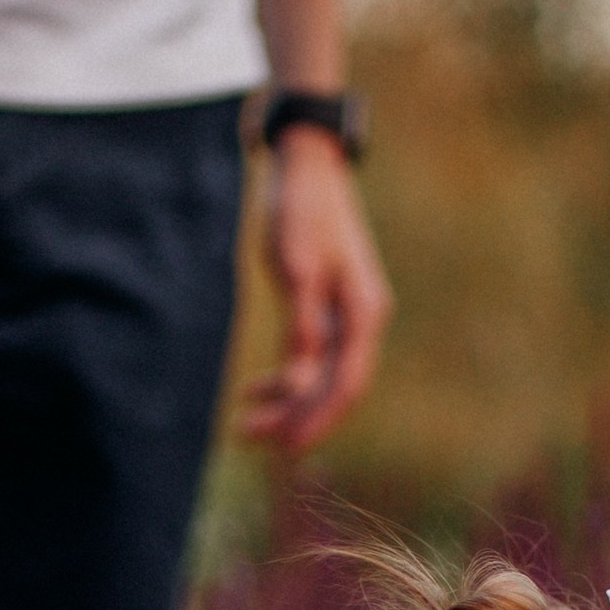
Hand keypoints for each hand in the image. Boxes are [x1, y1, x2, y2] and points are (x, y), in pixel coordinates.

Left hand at [236, 129, 390, 456]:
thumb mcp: (293, 266)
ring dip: (290, 403)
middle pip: (336, 390)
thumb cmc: (298, 209)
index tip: (278, 445)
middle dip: (296, 419)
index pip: (344, 386)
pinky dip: (291, 378)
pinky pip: (318, 359)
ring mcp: (351, 314)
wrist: (308, 164)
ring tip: (246, 418)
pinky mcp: (333, 307)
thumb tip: (298, 380)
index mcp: (363, 313)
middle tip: (247, 436)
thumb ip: (299, 325)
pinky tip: (258, 387)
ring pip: (326, 378)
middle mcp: (364, 319)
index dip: (312, 421)